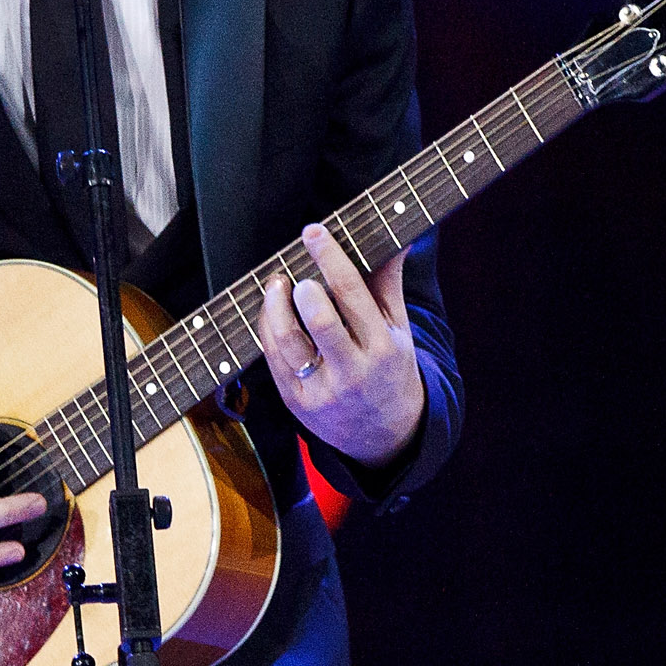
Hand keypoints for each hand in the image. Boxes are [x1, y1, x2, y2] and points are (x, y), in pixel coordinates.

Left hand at [252, 225, 424, 469]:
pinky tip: (269, 310)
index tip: (314, 231)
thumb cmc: (389, 368)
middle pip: (320, 321)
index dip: (330, 258)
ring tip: (276, 284)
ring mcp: (323, 389)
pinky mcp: (297, 402)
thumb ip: (389, 284)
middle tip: (295, 271)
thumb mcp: (398, 330)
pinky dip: (267, 328)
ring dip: (274, 307)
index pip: (353, 294)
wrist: (384, 434)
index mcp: (383, 346)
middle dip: (302, 289)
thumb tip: (399, 238)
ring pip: (288, 341)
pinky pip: (273, 359)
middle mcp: (354, 370)